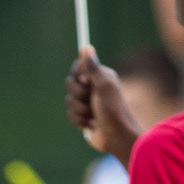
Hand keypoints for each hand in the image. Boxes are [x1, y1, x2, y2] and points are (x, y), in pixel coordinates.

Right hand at [65, 48, 141, 166]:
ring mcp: (86, 103)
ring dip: (80, 109)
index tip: (85, 80)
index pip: (78, 67)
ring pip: (69, 101)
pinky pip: (69, 114)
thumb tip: (86, 46)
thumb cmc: (113, 110)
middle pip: (70, 83)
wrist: (115, 137)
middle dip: (78, 94)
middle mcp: (92, 88)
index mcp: (99, 76)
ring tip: (93, 115)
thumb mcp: (103, 85)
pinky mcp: (81, 117)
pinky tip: (90, 124)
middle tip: (91, 99)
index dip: (78, 74)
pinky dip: (79, 121)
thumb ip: (92, 67)